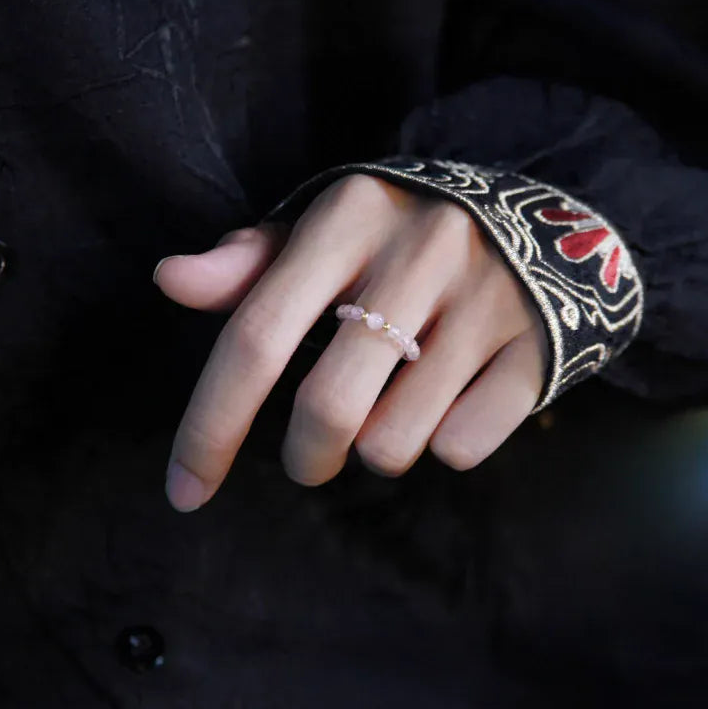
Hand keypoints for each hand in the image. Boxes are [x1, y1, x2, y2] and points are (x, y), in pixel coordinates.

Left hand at [154, 175, 548, 510]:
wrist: (534, 223)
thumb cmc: (401, 238)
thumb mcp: (327, 233)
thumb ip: (250, 263)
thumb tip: (169, 280)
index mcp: (349, 217)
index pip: (257, 335)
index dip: (210, 425)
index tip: (185, 491)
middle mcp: (421, 250)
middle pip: (329, 407)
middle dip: (308, 457)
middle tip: (312, 457)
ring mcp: (487, 296)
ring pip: (396, 441)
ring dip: (378, 451)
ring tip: (392, 412)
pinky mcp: (537, 341)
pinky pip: (465, 444)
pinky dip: (444, 444)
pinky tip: (451, 404)